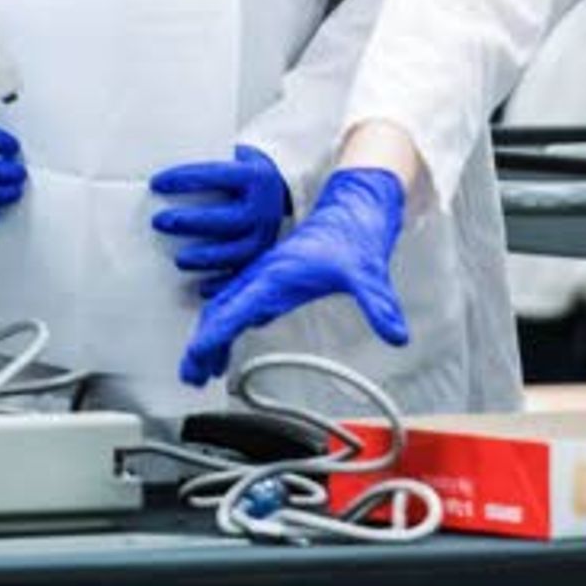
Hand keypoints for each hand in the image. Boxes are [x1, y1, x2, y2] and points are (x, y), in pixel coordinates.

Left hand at [149, 146, 293, 293]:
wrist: (278, 189)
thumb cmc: (240, 174)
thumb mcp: (232, 159)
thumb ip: (206, 164)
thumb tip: (155, 166)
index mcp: (254, 177)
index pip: (218, 175)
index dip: (186, 178)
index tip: (156, 183)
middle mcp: (264, 207)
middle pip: (228, 219)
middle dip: (191, 222)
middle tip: (159, 221)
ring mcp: (266, 235)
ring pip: (238, 252)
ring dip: (206, 258)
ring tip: (179, 259)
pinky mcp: (264, 256)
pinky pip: (244, 274)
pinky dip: (223, 284)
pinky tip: (202, 289)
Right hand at [179, 165, 407, 386]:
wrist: (352, 210)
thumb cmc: (353, 237)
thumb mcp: (367, 273)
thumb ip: (379, 305)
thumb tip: (396, 333)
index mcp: (276, 276)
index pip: (235, 310)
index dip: (213, 336)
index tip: (197, 358)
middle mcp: (263, 276)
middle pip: (219, 313)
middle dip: (201, 345)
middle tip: (190, 375)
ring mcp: (262, 277)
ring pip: (223, 308)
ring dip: (209, 337)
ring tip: (201, 368)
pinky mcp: (268, 280)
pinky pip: (235, 303)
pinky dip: (222, 326)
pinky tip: (224, 343)